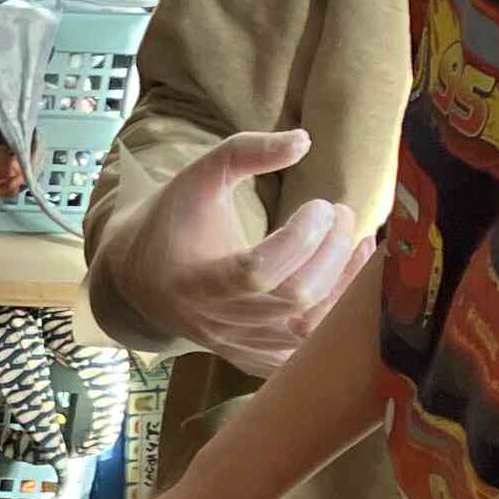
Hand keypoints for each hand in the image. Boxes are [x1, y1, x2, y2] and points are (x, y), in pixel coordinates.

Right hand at [109, 135, 364, 373]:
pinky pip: (306, 353)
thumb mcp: (199, 177)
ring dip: (346, 286)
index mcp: (195, 280)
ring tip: (359, 244)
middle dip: (332, 252)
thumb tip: (304, 141)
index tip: (321, 203)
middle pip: (294, 299)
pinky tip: (349, 279)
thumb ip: (246, 152)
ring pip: (309, 333)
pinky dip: (337, 317)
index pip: (258, 271)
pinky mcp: (253, 357)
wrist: (139, 279)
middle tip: (341, 215)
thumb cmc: (173, 220)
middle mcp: (216, 321)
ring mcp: (236, 345)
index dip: (301, 238)